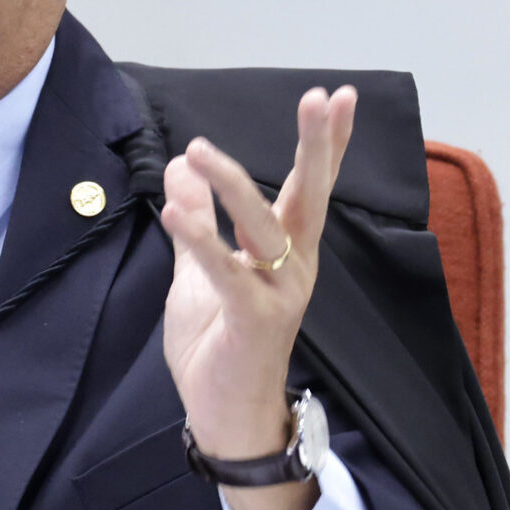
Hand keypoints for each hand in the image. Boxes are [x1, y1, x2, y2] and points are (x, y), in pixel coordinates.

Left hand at [159, 85, 356, 509]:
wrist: (224, 413)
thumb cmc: (218, 341)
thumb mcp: (198, 270)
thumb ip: (196, 218)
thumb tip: (184, 162)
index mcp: (283, 251)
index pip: (309, 187)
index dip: (324, 144)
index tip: (335, 96)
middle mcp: (292, 267)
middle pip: (309, 197)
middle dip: (315, 147)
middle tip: (318, 97)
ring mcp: (277, 294)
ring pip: (263, 228)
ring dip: (233, 187)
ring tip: (201, 150)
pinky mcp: (252, 320)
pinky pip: (226, 274)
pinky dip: (200, 241)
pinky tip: (173, 211)